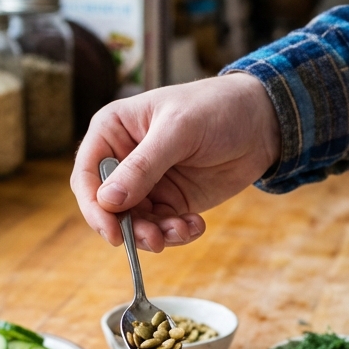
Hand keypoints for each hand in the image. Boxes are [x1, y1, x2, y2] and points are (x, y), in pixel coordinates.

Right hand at [71, 74, 280, 251]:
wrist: (262, 120)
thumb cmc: (216, 107)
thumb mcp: (178, 131)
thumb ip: (143, 166)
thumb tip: (107, 201)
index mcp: (113, 131)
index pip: (86, 175)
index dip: (94, 207)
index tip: (112, 232)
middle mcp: (124, 160)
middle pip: (108, 207)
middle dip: (129, 228)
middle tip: (155, 240)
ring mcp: (148, 183)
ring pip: (134, 223)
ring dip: (155, 234)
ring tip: (182, 230)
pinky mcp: (172, 201)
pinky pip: (162, 227)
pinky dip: (176, 233)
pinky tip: (196, 225)